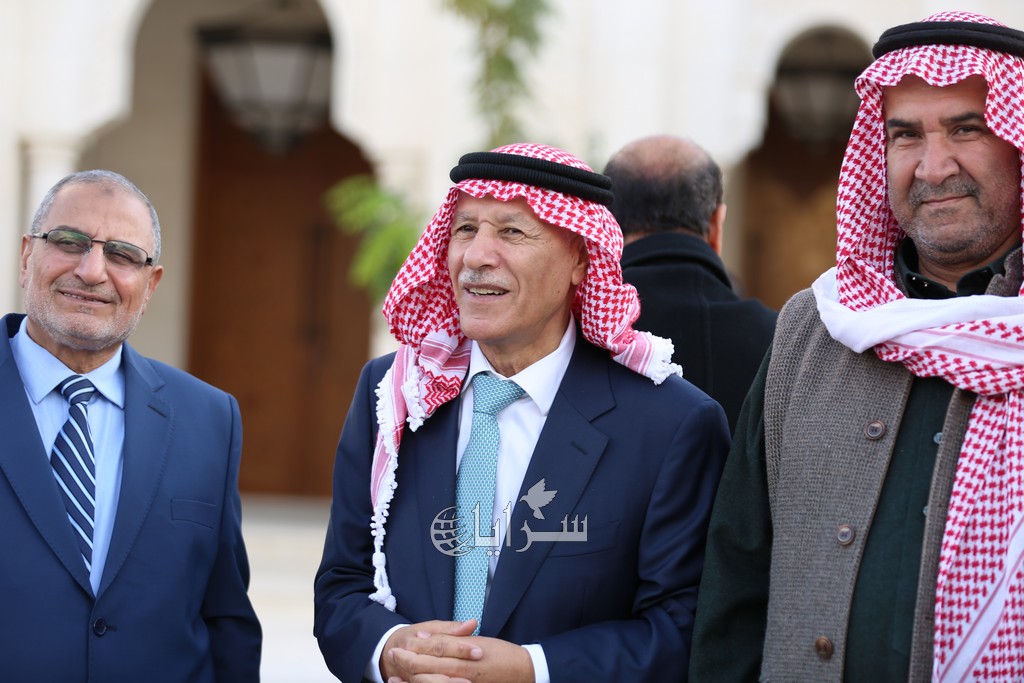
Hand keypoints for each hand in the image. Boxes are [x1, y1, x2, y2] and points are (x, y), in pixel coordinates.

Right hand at [380, 620, 479, 681]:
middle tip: (476, 666)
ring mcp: (409, 676)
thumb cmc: (414, 637)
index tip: (478, 651)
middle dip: (455, 667)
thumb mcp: (428, 628)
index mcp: (412, 643)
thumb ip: (451, 628)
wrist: (387, 651)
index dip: (459, 648)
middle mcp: (408, 661)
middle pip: (432, 665)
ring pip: (426, 681)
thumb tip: (473, 623)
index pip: (438, 645)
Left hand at [386, 623, 534, 682]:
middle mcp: (463, 674)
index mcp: (465, 657)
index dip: (413, 650)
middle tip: (391, 656)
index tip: (398, 646)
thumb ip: (452, 640)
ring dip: (411, 681)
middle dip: (406, 664)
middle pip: (427, 670)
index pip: (433, 652)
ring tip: (394, 677)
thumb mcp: (477, 642)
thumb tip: (425, 636)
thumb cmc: (502, 655)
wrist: (524, 672)